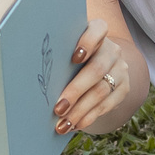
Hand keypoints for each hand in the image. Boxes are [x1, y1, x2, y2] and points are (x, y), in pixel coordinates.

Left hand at [53, 20, 128, 134]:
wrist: (98, 66)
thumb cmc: (69, 56)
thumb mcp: (66, 49)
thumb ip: (57, 53)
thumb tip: (30, 73)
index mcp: (96, 32)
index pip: (98, 30)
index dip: (88, 42)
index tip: (74, 58)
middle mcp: (112, 49)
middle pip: (96, 69)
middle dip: (76, 91)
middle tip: (58, 108)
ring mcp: (120, 69)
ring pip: (101, 91)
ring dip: (80, 111)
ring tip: (63, 124)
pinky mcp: (124, 88)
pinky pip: (107, 105)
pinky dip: (89, 117)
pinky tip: (75, 125)